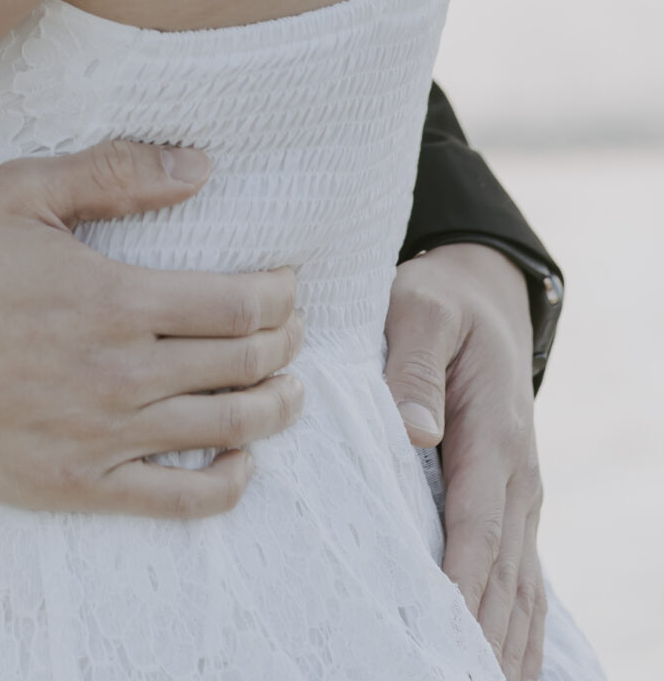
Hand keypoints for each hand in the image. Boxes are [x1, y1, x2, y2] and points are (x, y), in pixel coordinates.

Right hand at [0, 139, 303, 515]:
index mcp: (116, 300)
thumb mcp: (23, 192)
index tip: (286, 284)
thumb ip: (115, 174)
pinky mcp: (82, 485)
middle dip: (284, 344)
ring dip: (274, 409)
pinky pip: (181, 500)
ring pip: (226, 431)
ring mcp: (106, 437)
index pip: (238, 306)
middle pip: (244, 366)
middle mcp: (123, 374)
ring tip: (288, 390)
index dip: (279, 296)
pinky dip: (228, 484)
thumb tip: (200, 166)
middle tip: (292, 330)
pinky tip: (241, 461)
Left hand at [385, 243, 544, 680]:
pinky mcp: (515, 502)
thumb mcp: (420, 308)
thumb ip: (414, 363)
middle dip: (486, 632)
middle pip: (503, 571)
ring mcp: (522, 494)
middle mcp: (517, 474)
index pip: (477, 521)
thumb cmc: (440, 302)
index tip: (447, 626)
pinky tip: (508, 664)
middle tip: (457, 676)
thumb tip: (415, 428)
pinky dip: (521, 626)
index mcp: (493, 432)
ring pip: (520, 585)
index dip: (463, 577)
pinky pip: (524, 575)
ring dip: (507, 641)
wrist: (484, 294)